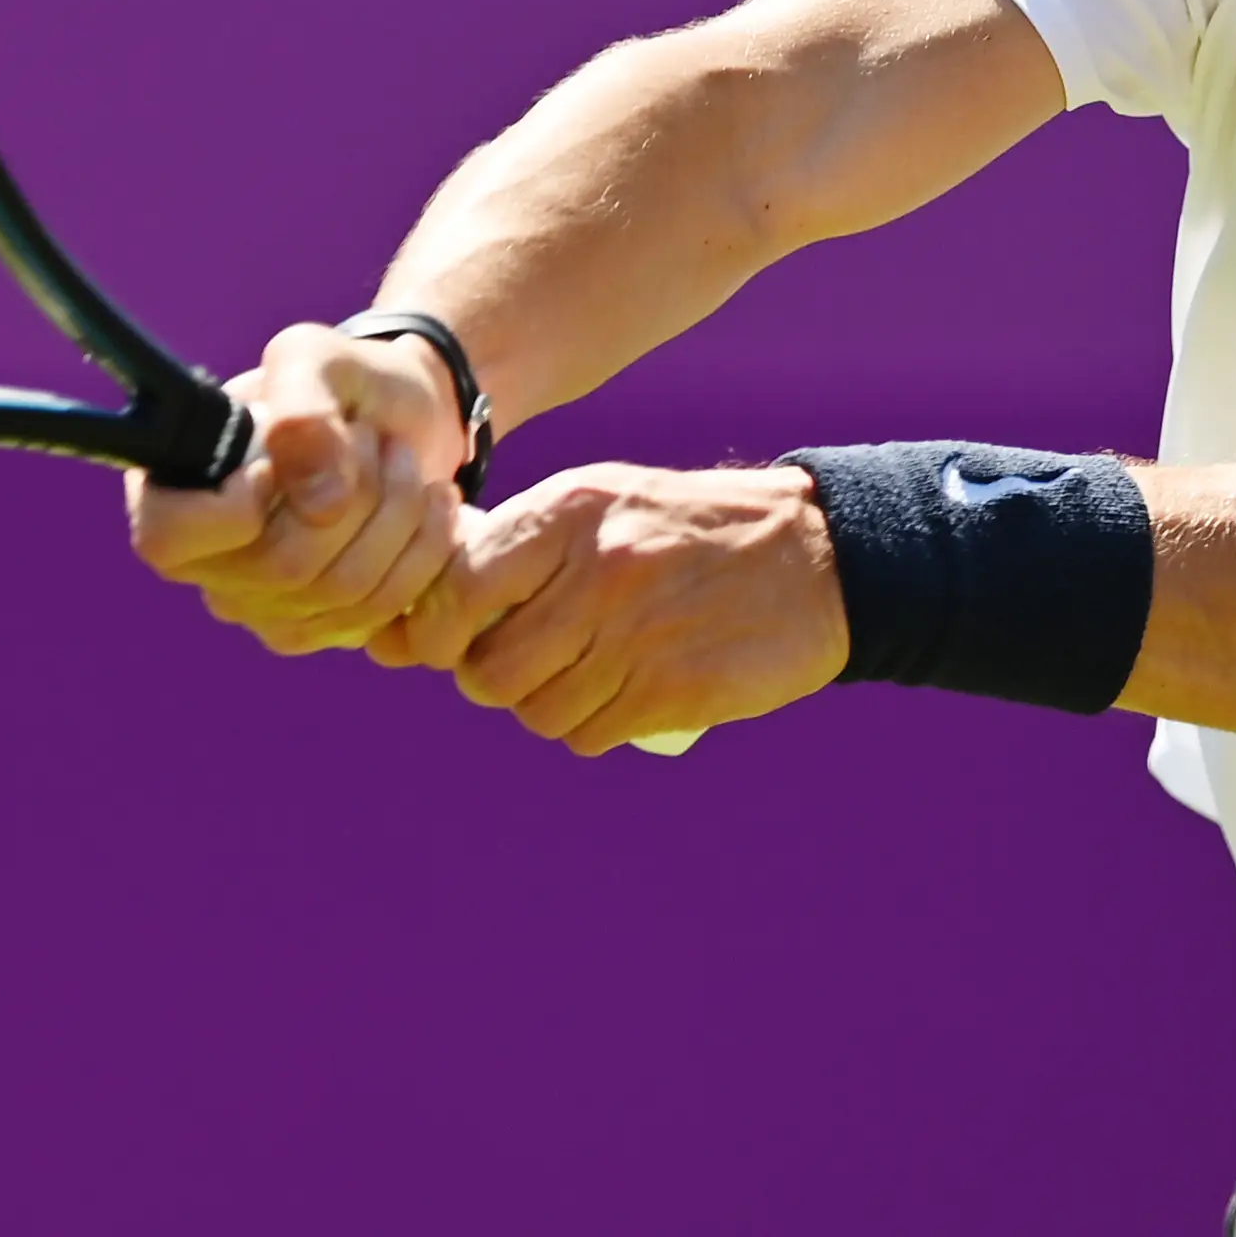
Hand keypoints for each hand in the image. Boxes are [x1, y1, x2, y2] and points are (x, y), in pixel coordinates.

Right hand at [126, 322, 472, 658]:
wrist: (403, 416)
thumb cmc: (340, 381)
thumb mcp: (313, 359)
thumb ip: (302, 408)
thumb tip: (319, 503)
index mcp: (171, 496)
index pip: (169, 540)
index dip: (234, 506)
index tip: (278, 460)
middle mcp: (207, 566)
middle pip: (282, 567)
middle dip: (354, 490)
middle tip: (373, 437)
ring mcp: (265, 609)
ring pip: (342, 590)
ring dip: (398, 511)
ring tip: (404, 459)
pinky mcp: (326, 629)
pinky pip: (383, 610)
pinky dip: (425, 547)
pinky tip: (433, 502)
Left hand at [405, 462, 851, 752]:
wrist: (812, 558)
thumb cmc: (686, 530)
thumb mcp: (602, 502)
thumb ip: (519, 544)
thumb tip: (423, 608)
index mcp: (568, 515)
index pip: (456, 590)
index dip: (436, 631)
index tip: (446, 642)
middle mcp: (595, 574)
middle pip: (488, 671)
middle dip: (496, 677)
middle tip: (529, 662)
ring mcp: (634, 636)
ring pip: (537, 712)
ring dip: (549, 705)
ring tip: (586, 674)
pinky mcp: (672, 691)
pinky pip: (589, 735)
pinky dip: (595, 726)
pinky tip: (622, 694)